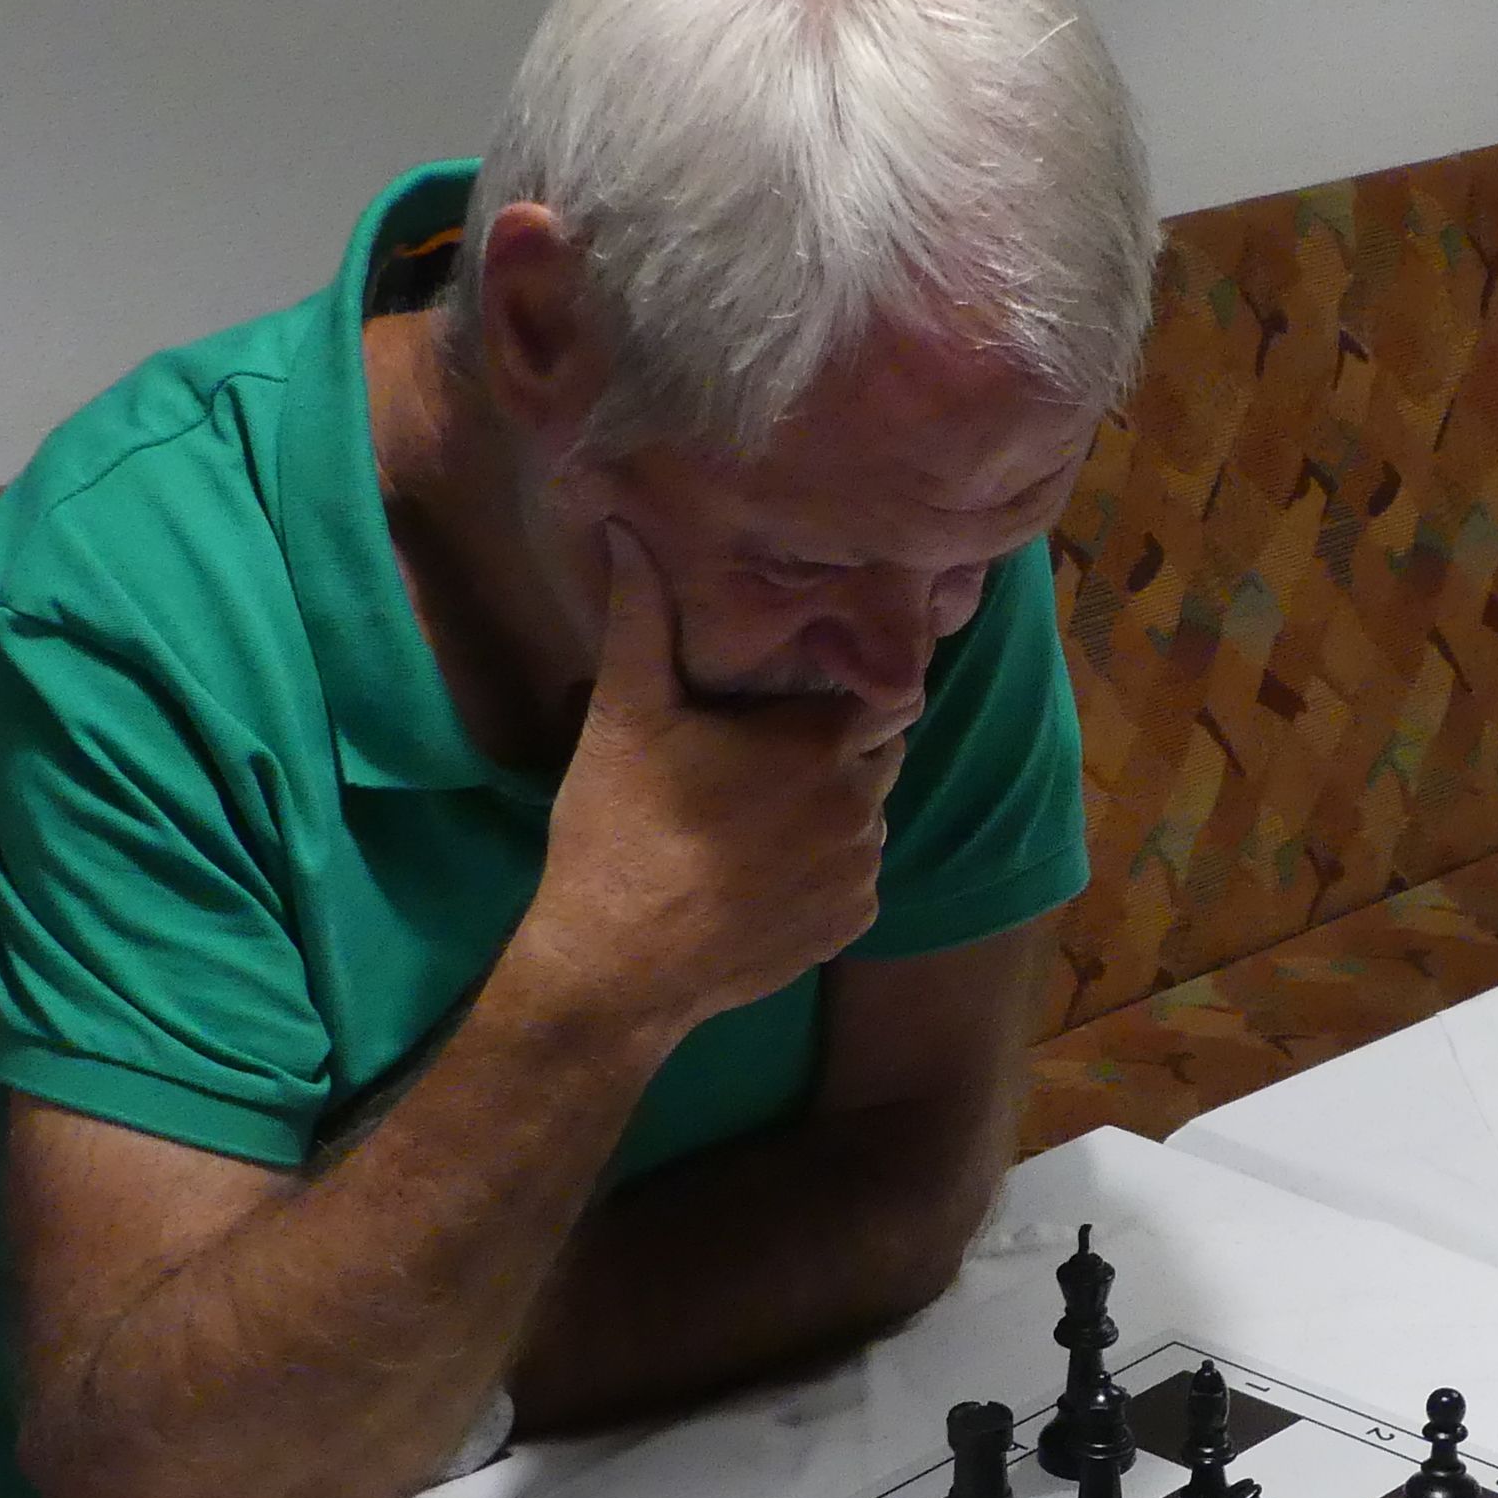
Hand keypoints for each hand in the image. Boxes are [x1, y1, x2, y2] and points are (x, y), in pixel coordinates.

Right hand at [515, 522, 905, 1036]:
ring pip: (868, 811)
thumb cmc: (619, 833)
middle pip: (875, 748)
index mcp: (821, 745)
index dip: (847, 681)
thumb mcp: (622, 716)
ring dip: (831, 802)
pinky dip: (825, 864)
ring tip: (757, 811)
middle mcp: (861, 806)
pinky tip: (764, 866)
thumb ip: (639, 617)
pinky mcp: (851, 925)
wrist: (618, 970)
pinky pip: (857, 873)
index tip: (806, 684)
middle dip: (835, 742)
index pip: (879, 689)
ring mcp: (861, 871)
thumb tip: (626, 527)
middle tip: (764, 748)